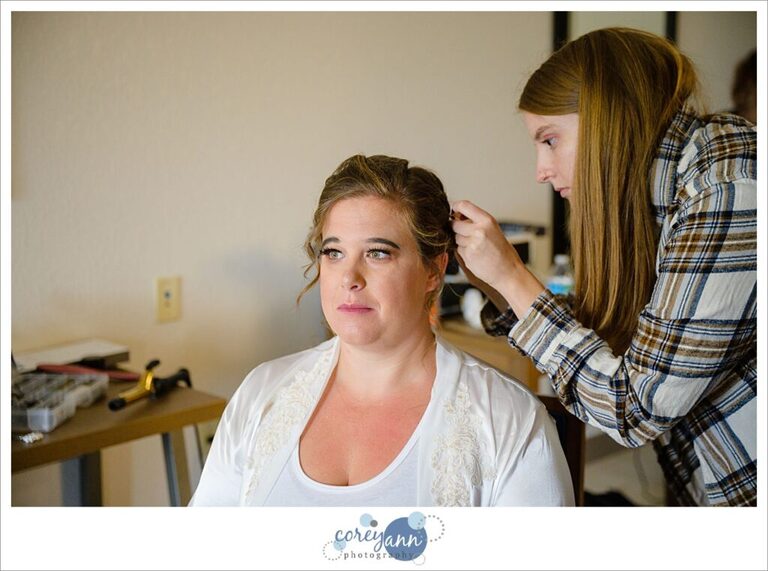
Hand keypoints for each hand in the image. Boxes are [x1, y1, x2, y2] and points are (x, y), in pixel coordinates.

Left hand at [451, 200, 544, 317]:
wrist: (508, 271)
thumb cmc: (501, 251)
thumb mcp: (492, 229)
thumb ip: (475, 221)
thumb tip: (456, 215)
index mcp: (487, 220)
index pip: (464, 206)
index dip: (454, 206)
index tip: (452, 210)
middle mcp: (479, 230)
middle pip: (455, 224)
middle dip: (457, 228)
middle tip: (469, 234)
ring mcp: (472, 244)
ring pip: (456, 237)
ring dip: (461, 241)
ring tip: (477, 246)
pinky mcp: (467, 256)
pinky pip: (458, 249)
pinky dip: (464, 251)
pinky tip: (476, 255)